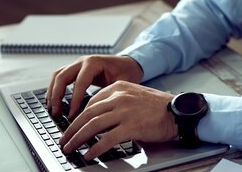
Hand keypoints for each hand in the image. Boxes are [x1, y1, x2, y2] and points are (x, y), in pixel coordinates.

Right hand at [46, 54, 143, 118]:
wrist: (130, 63)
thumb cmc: (127, 72)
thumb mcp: (122, 83)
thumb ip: (109, 96)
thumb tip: (98, 115)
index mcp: (94, 62)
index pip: (79, 82)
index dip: (74, 100)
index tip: (72, 116)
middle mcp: (83, 61)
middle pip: (62, 76)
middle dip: (57, 96)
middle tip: (56, 113)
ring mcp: (78, 64)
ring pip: (57, 75)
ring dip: (52, 92)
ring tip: (52, 110)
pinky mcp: (76, 70)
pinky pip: (60, 77)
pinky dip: (55, 89)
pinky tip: (54, 102)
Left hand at [59, 81, 177, 160]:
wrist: (177, 111)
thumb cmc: (158, 106)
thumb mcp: (135, 95)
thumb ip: (117, 101)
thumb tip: (98, 117)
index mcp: (119, 87)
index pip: (91, 102)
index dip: (79, 116)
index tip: (73, 126)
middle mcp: (120, 97)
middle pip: (88, 113)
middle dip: (72, 128)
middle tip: (64, 139)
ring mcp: (125, 112)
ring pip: (93, 126)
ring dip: (78, 139)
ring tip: (70, 148)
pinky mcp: (131, 126)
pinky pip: (107, 139)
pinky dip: (95, 148)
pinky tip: (89, 155)